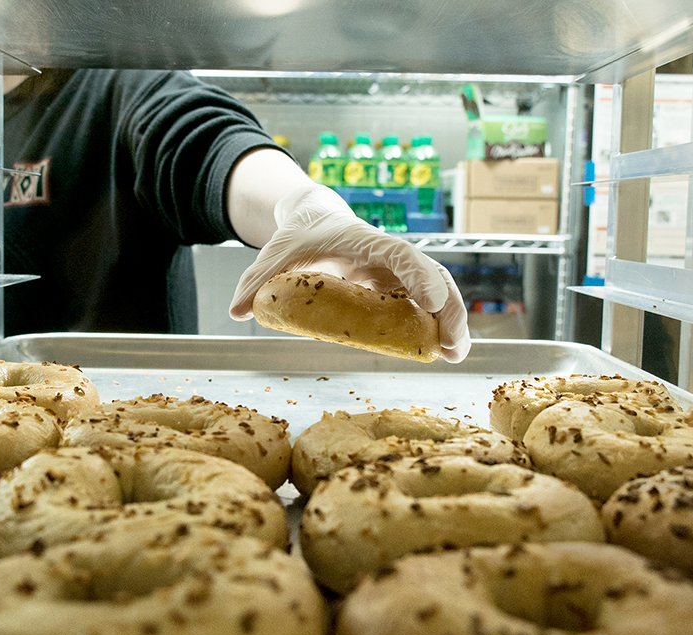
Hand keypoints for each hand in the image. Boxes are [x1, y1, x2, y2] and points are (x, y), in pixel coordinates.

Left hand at [229, 184, 470, 362]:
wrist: (314, 220)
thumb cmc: (299, 235)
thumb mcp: (276, 253)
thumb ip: (256, 279)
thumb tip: (236, 311)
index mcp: (363, 241)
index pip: (398, 253)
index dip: (418, 275)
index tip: (432, 301)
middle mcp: (387, 255)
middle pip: (431, 275)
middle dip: (449, 308)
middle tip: (455, 346)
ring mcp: (395, 272)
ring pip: (435, 291)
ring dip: (449, 321)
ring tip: (456, 355)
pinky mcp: (395, 287)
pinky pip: (422, 304)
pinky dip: (434, 325)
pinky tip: (440, 351)